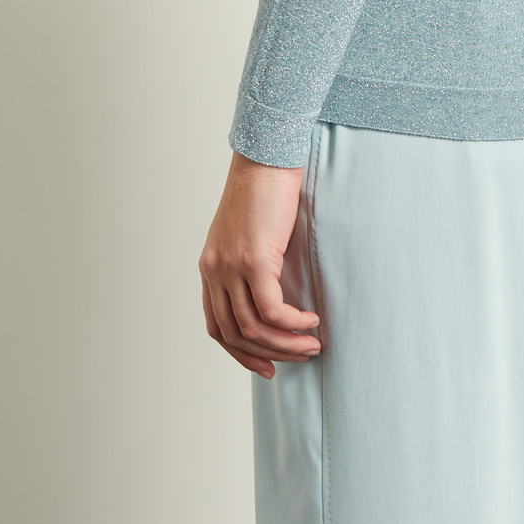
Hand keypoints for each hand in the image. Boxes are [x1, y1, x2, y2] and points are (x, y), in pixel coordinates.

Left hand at [199, 149, 324, 378]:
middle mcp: (215, 271)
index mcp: (211, 268)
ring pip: (255, 327)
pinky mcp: (254, 260)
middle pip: (236, 334)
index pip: (217, 327)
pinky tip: (311, 320)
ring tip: (313, 344)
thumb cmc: (265, 190)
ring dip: (287, 343)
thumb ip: (252, 265)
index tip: (268, 365)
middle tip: (299, 358)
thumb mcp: (250, 234)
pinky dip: (293, 322)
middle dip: (269, 354)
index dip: (242, 353)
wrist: (267, 157)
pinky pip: (273, 309)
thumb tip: (277, 295)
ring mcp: (232, 267)